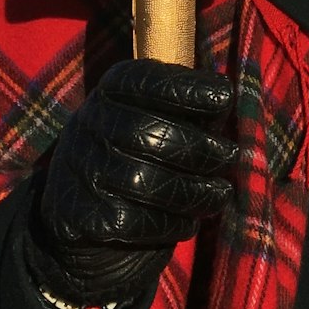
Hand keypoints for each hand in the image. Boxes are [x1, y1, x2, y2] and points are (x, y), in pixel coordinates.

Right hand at [24, 59, 235, 306]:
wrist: (91, 227)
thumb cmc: (144, 163)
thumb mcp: (161, 127)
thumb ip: (189, 114)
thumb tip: (223, 102)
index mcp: (110, 94)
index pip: (143, 81)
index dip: (185, 87)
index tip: (223, 97)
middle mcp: (87, 125)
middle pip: (144, 132)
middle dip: (197, 147)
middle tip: (229, 157)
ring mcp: (80, 171)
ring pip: (143, 180)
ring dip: (193, 191)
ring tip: (218, 194)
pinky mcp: (81, 217)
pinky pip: (136, 221)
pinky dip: (173, 223)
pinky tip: (187, 222)